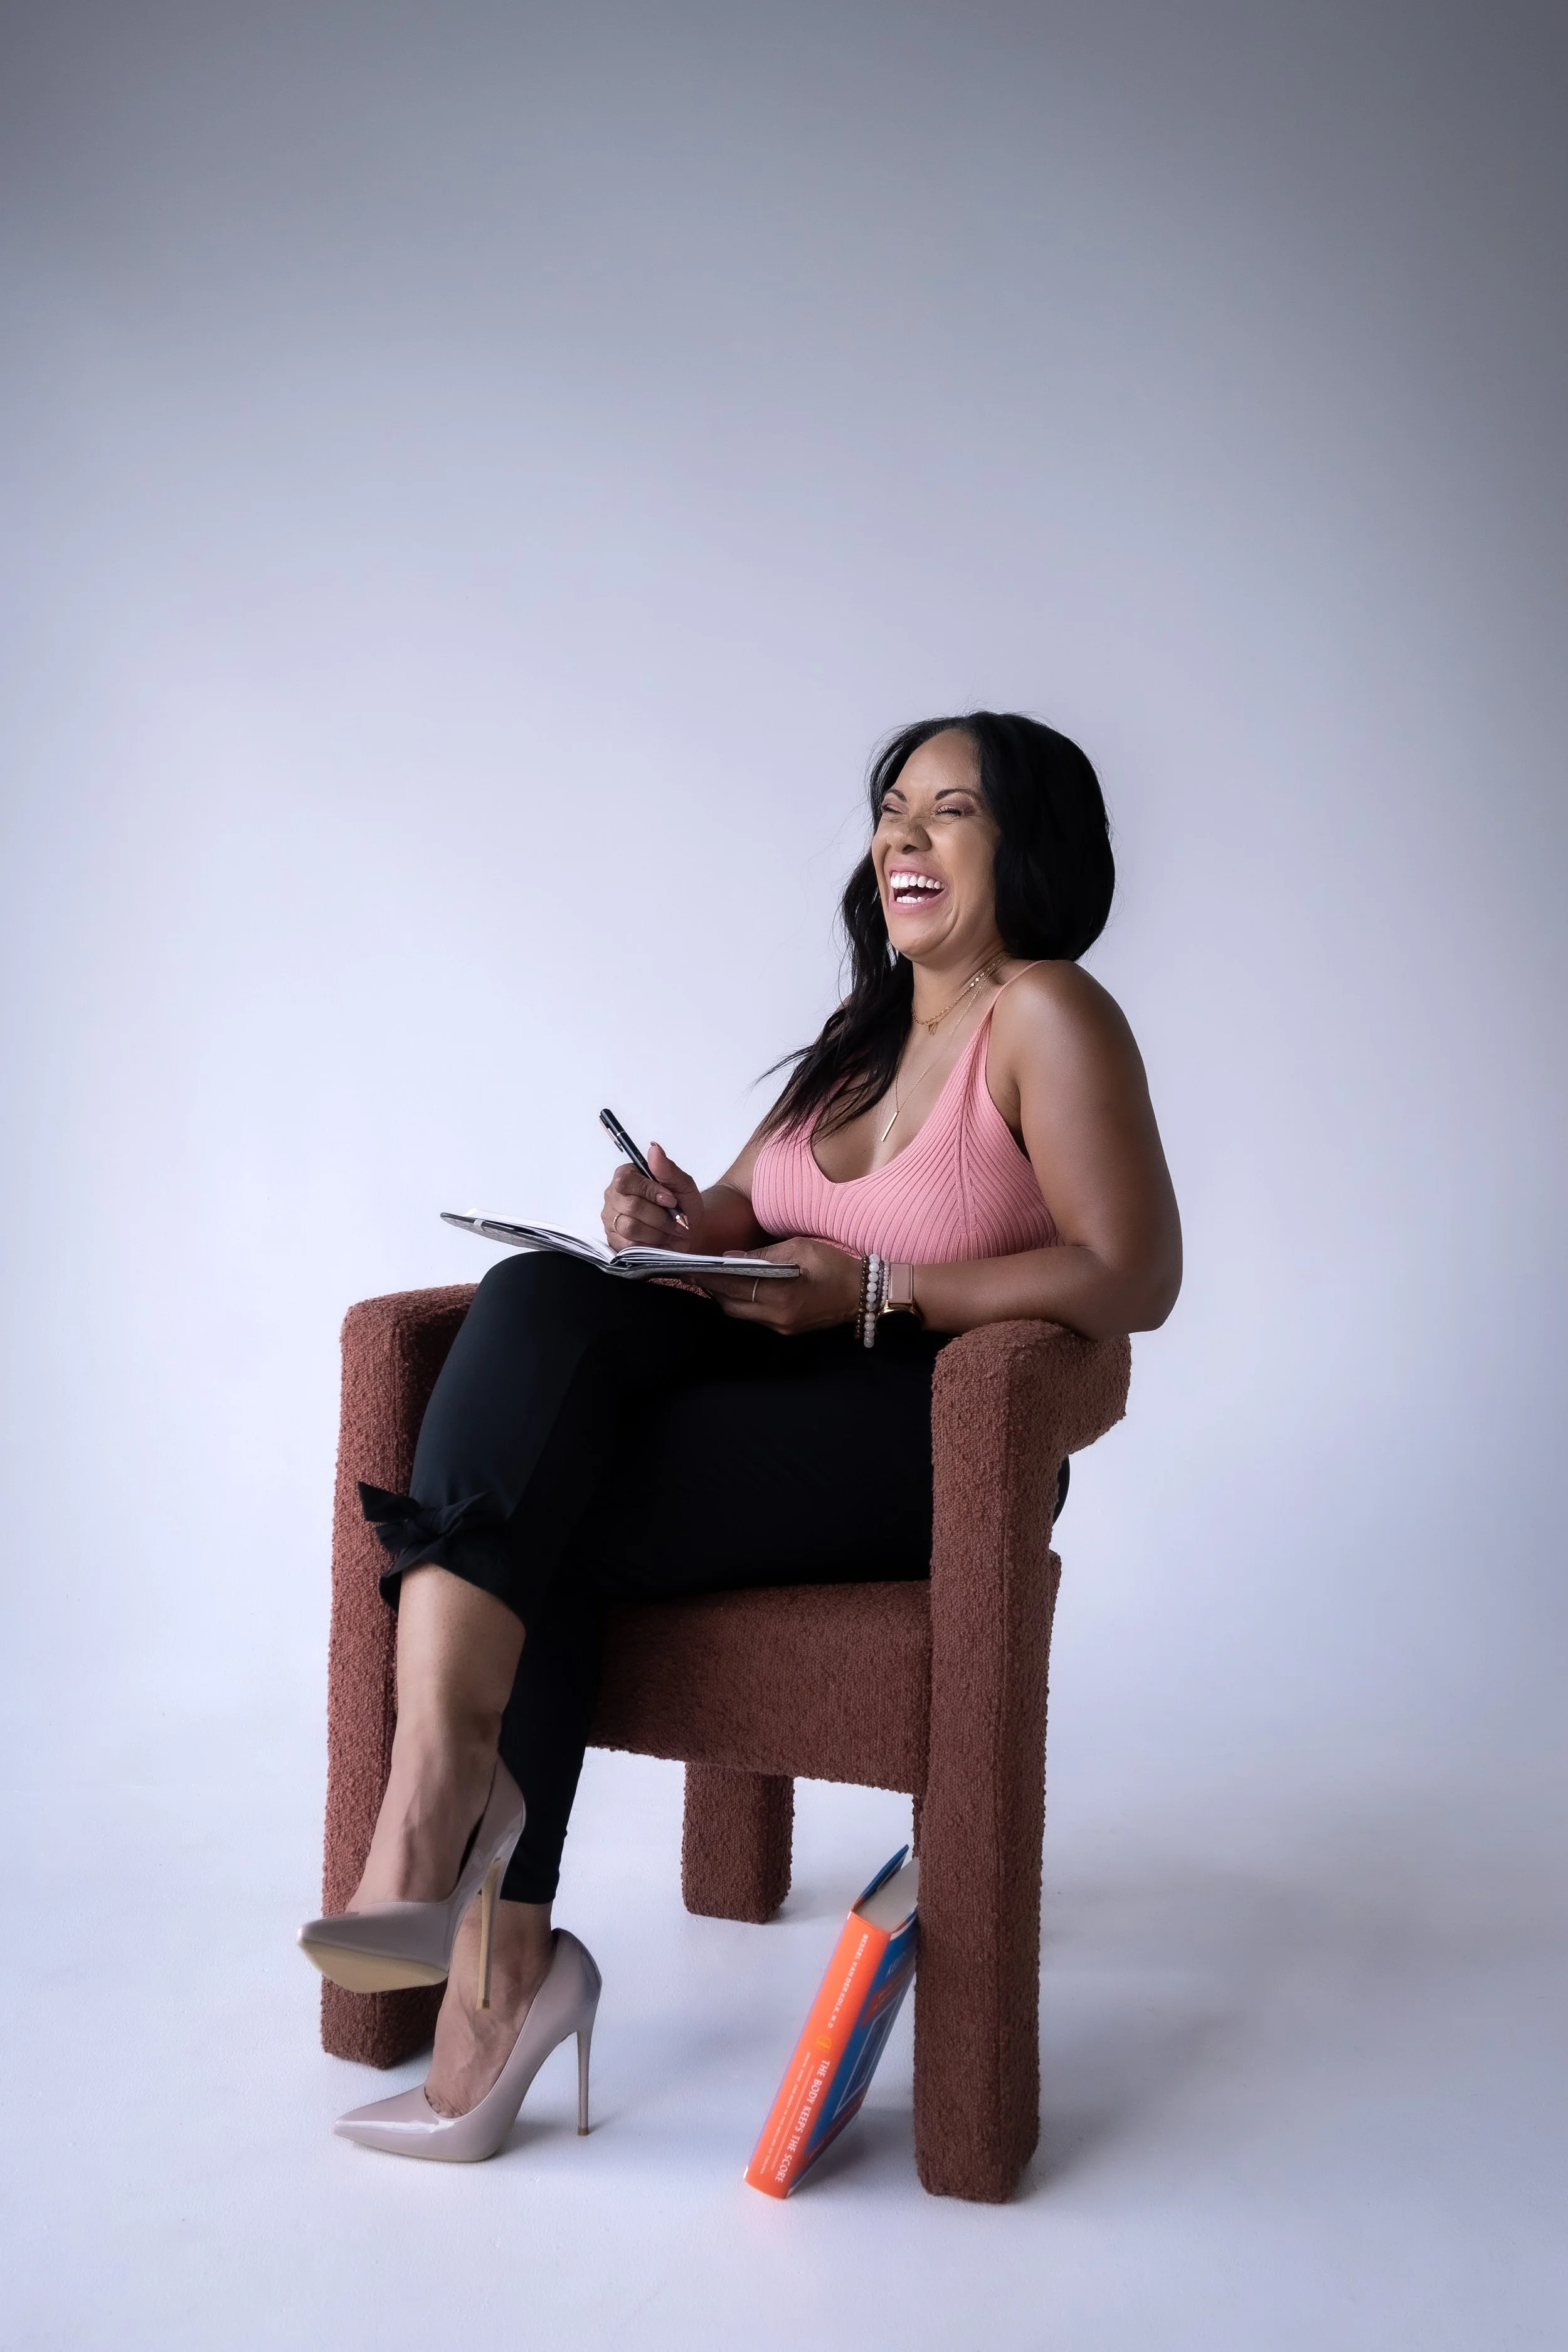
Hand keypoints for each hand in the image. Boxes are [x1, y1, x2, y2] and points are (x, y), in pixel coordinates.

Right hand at [601, 1142, 703, 1253]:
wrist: (687, 1229)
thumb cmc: (683, 1204)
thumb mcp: (682, 1184)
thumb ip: (667, 1168)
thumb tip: (654, 1148)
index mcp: (627, 1176)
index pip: (626, 1181)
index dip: (650, 1192)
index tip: (671, 1200)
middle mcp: (614, 1196)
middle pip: (631, 1206)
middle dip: (660, 1216)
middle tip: (677, 1220)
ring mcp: (611, 1219)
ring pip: (630, 1227)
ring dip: (658, 1231)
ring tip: (670, 1230)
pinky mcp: (615, 1240)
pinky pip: (629, 1245)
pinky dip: (651, 1244)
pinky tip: (660, 1239)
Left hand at [701, 1237, 862, 1334]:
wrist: (864, 1292)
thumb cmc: (834, 1264)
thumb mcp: (800, 1248)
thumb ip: (763, 1254)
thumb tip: (730, 1257)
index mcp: (780, 1294)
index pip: (732, 1285)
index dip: (709, 1275)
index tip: (690, 1265)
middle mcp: (777, 1316)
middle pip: (730, 1304)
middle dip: (712, 1286)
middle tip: (697, 1269)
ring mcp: (781, 1327)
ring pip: (740, 1312)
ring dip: (725, 1295)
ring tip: (714, 1276)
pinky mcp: (787, 1330)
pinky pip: (754, 1316)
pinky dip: (742, 1302)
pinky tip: (739, 1287)